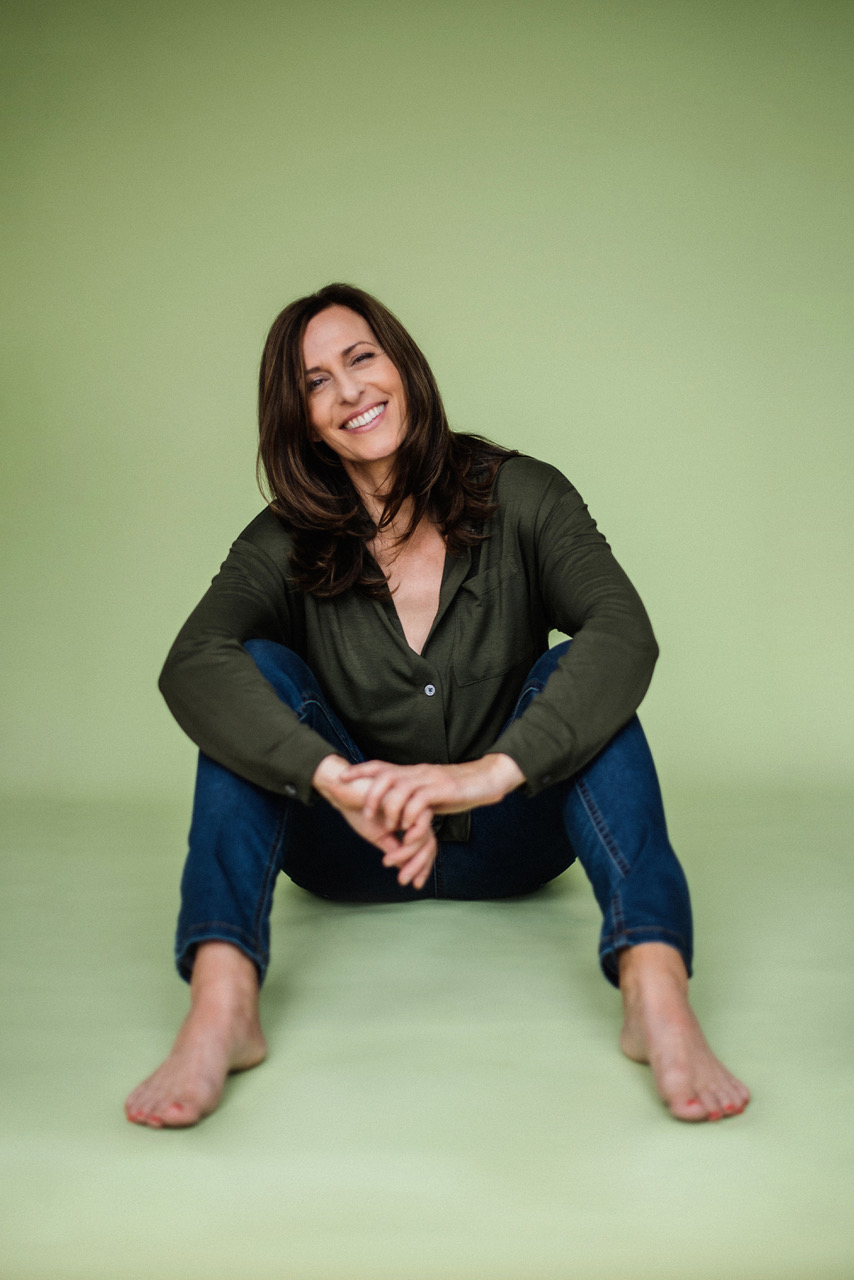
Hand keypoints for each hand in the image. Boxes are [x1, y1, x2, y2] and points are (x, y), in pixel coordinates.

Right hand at [312, 755, 437, 888]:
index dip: (423, 866)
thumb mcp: (379, 836)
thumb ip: (395, 850)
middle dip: (418, 865)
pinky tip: (388, 842)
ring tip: (388, 862)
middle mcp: (415, 813)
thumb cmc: (360, 810)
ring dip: (407, 853)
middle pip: (429, 843)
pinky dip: (401, 837)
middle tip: (403, 880)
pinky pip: (412, 823)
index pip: (426, 846)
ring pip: (423, 835)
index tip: (415, 884)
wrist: (343, 790)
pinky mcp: (406, 797)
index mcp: (411, 821)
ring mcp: (412, 804)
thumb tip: (406, 870)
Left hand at [338, 754, 524, 878]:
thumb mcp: (429, 789)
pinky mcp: (441, 791)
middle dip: (370, 795)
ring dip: (390, 810)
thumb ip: (413, 795)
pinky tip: (409, 829)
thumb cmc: (457, 788)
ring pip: (399, 790)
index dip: (359, 771)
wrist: (485, 778)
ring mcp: (428, 780)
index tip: (341, 778)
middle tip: (367, 814)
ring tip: (390, 828)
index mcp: (411, 772)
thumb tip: (397, 807)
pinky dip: (411, 816)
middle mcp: (416, 773)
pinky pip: (419, 802)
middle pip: (384, 776)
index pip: (380, 766)